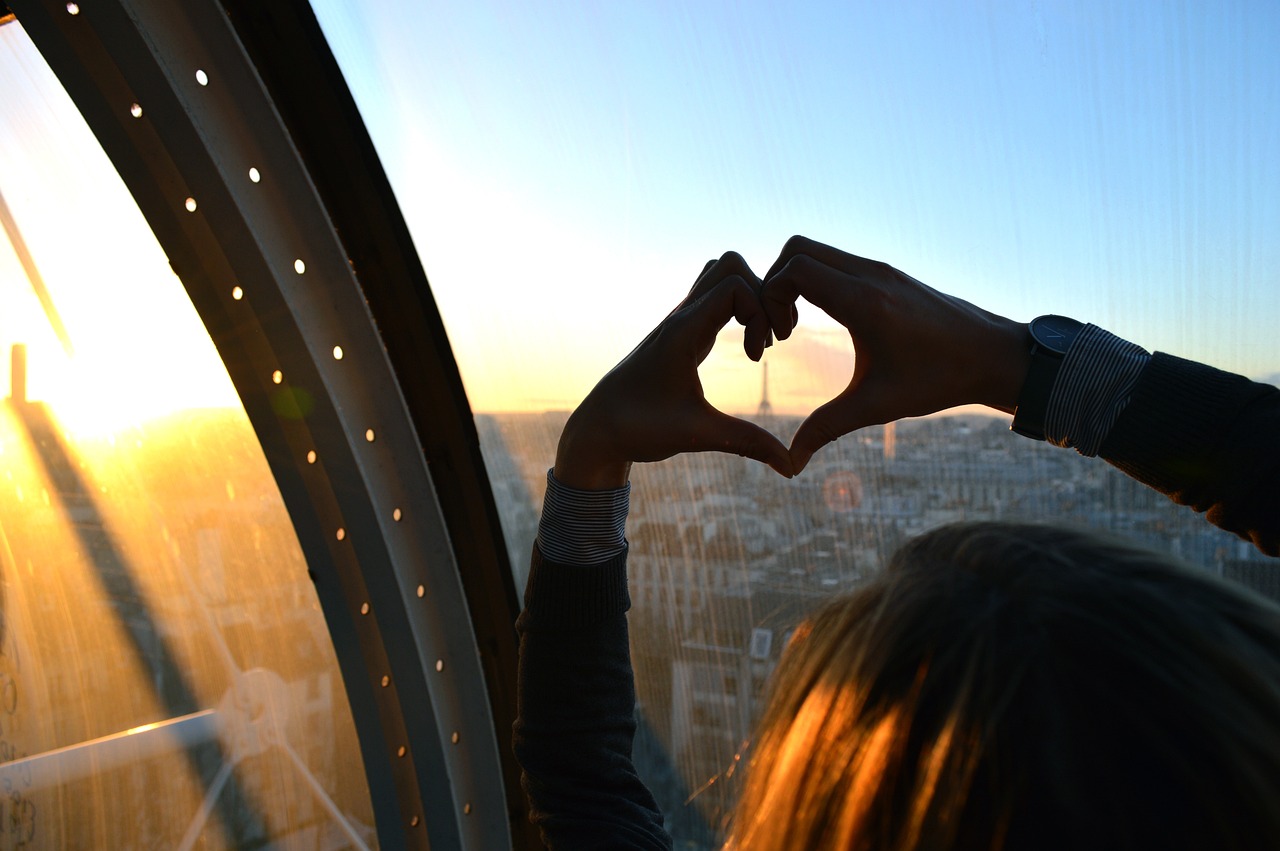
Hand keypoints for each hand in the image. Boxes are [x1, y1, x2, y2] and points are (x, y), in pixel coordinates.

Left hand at [554, 253, 793, 488]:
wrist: (597, 429)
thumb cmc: (638, 428)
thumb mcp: (696, 435)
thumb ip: (746, 443)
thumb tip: (791, 467)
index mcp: (682, 332)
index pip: (735, 286)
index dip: (760, 312)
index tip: (759, 356)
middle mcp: (680, 318)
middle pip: (729, 266)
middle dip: (762, 294)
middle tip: (769, 339)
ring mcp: (679, 322)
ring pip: (720, 276)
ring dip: (749, 298)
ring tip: (758, 341)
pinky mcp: (680, 333)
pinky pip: (714, 298)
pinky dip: (738, 311)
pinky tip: (745, 349)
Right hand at [761, 236, 1030, 473]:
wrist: (993, 356)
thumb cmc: (939, 380)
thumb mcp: (878, 406)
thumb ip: (826, 428)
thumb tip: (791, 464)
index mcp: (866, 302)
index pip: (796, 268)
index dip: (770, 297)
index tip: (778, 338)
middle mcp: (871, 275)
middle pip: (798, 248)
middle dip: (773, 283)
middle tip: (779, 329)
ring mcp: (881, 270)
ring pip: (816, 251)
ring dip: (793, 282)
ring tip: (795, 328)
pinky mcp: (888, 274)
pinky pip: (836, 261)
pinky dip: (815, 281)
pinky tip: (823, 321)